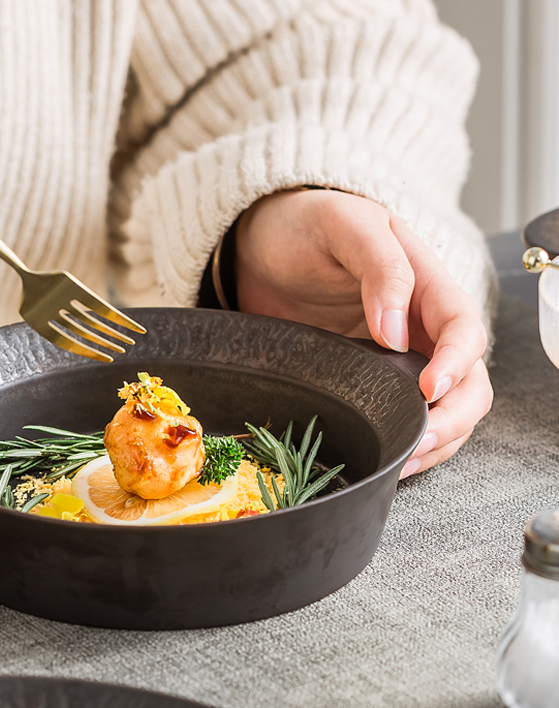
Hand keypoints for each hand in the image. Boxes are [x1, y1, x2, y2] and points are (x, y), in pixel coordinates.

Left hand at [234, 189, 492, 476]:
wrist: (260, 248)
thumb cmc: (303, 225)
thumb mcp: (344, 226)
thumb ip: (380, 268)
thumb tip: (396, 334)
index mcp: (426, 284)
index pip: (463, 329)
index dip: (457, 363)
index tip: (428, 390)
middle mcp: (420, 326)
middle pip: (468, 380)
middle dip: (453, 416)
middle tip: (417, 439)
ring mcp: (396, 357)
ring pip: (444, 408)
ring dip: (435, 439)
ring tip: (402, 461)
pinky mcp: (367, 379)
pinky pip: (400, 416)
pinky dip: (404, 441)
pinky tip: (389, 457)